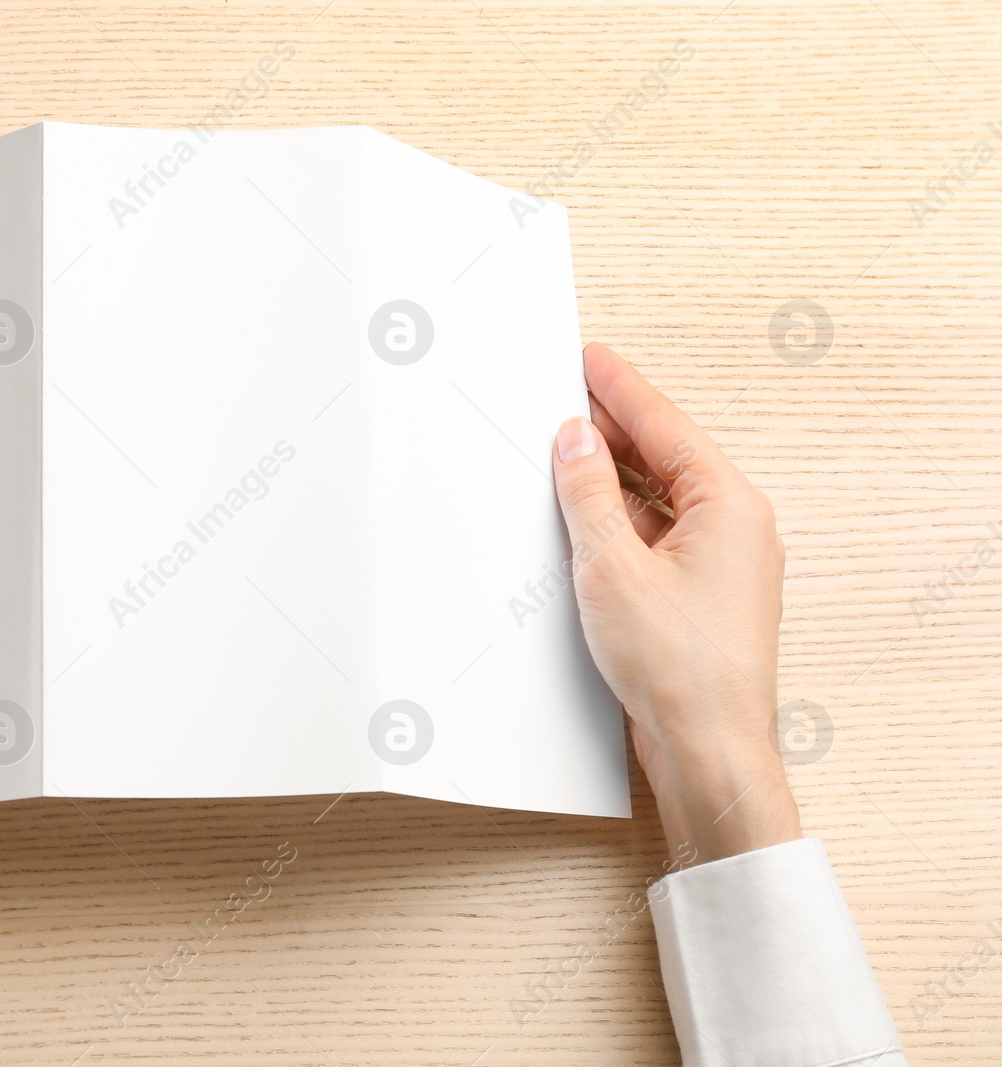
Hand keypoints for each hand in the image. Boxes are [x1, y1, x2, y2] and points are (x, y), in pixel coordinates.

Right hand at [551, 341, 800, 864]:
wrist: (708, 751)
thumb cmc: (678, 669)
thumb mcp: (612, 567)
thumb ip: (589, 495)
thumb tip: (575, 440)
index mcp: (729, 506)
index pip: (666, 426)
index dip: (620, 388)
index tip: (588, 357)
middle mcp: (734, 529)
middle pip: (664, 458)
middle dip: (611, 429)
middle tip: (563, 396)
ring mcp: (719, 565)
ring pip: (657, 499)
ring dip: (609, 479)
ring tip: (560, 453)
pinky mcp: (698, 597)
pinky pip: (654, 537)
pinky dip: (616, 522)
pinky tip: (580, 519)